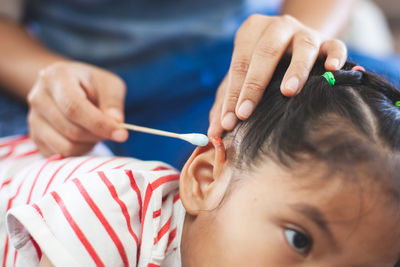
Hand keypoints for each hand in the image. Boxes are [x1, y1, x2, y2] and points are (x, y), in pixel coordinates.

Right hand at [28, 61, 127, 156]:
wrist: (70, 87)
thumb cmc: (92, 85)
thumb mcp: (109, 85)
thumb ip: (113, 102)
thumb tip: (116, 122)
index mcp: (56, 77)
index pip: (74, 107)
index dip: (99, 124)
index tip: (122, 134)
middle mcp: (38, 97)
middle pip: (71, 129)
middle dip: (98, 135)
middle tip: (112, 130)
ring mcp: (33, 119)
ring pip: (65, 146)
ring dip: (89, 144)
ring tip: (96, 131)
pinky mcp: (35, 137)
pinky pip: (60, 155)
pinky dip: (78, 152)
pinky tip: (84, 138)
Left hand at [208, 14, 346, 136]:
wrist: (293, 45)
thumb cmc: (261, 68)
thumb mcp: (240, 80)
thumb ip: (225, 103)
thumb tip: (213, 134)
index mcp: (252, 32)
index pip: (239, 64)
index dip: (232, 95)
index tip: (227, 123)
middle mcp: (279, 27)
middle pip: (265, 52)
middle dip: (253, 85)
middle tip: (245, 114)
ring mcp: (306, 33)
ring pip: (303, 46)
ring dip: (295, 69)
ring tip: (288, 92)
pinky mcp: (329, 41)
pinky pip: (336, 45)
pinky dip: (335, 56)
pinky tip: (331, 70)